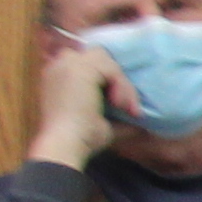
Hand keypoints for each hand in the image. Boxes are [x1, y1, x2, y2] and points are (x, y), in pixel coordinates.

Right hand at [27, 34, 114, 170]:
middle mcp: (60, 65)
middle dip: (116, 77)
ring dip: (122, 84)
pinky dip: (122, 87)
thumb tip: (142, 122)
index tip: (120, 101)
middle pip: (100, 56)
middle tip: (123, 105)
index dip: (108, 75)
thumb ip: (119, 116)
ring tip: (124, 108)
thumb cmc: (80, 138)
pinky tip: (120, 105)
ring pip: (109, 63)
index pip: (90, 61)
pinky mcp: (80, 68)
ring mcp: (68, 64)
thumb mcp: (103, 123)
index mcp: (59, 75)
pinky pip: (112, 70)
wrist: (65, 145)